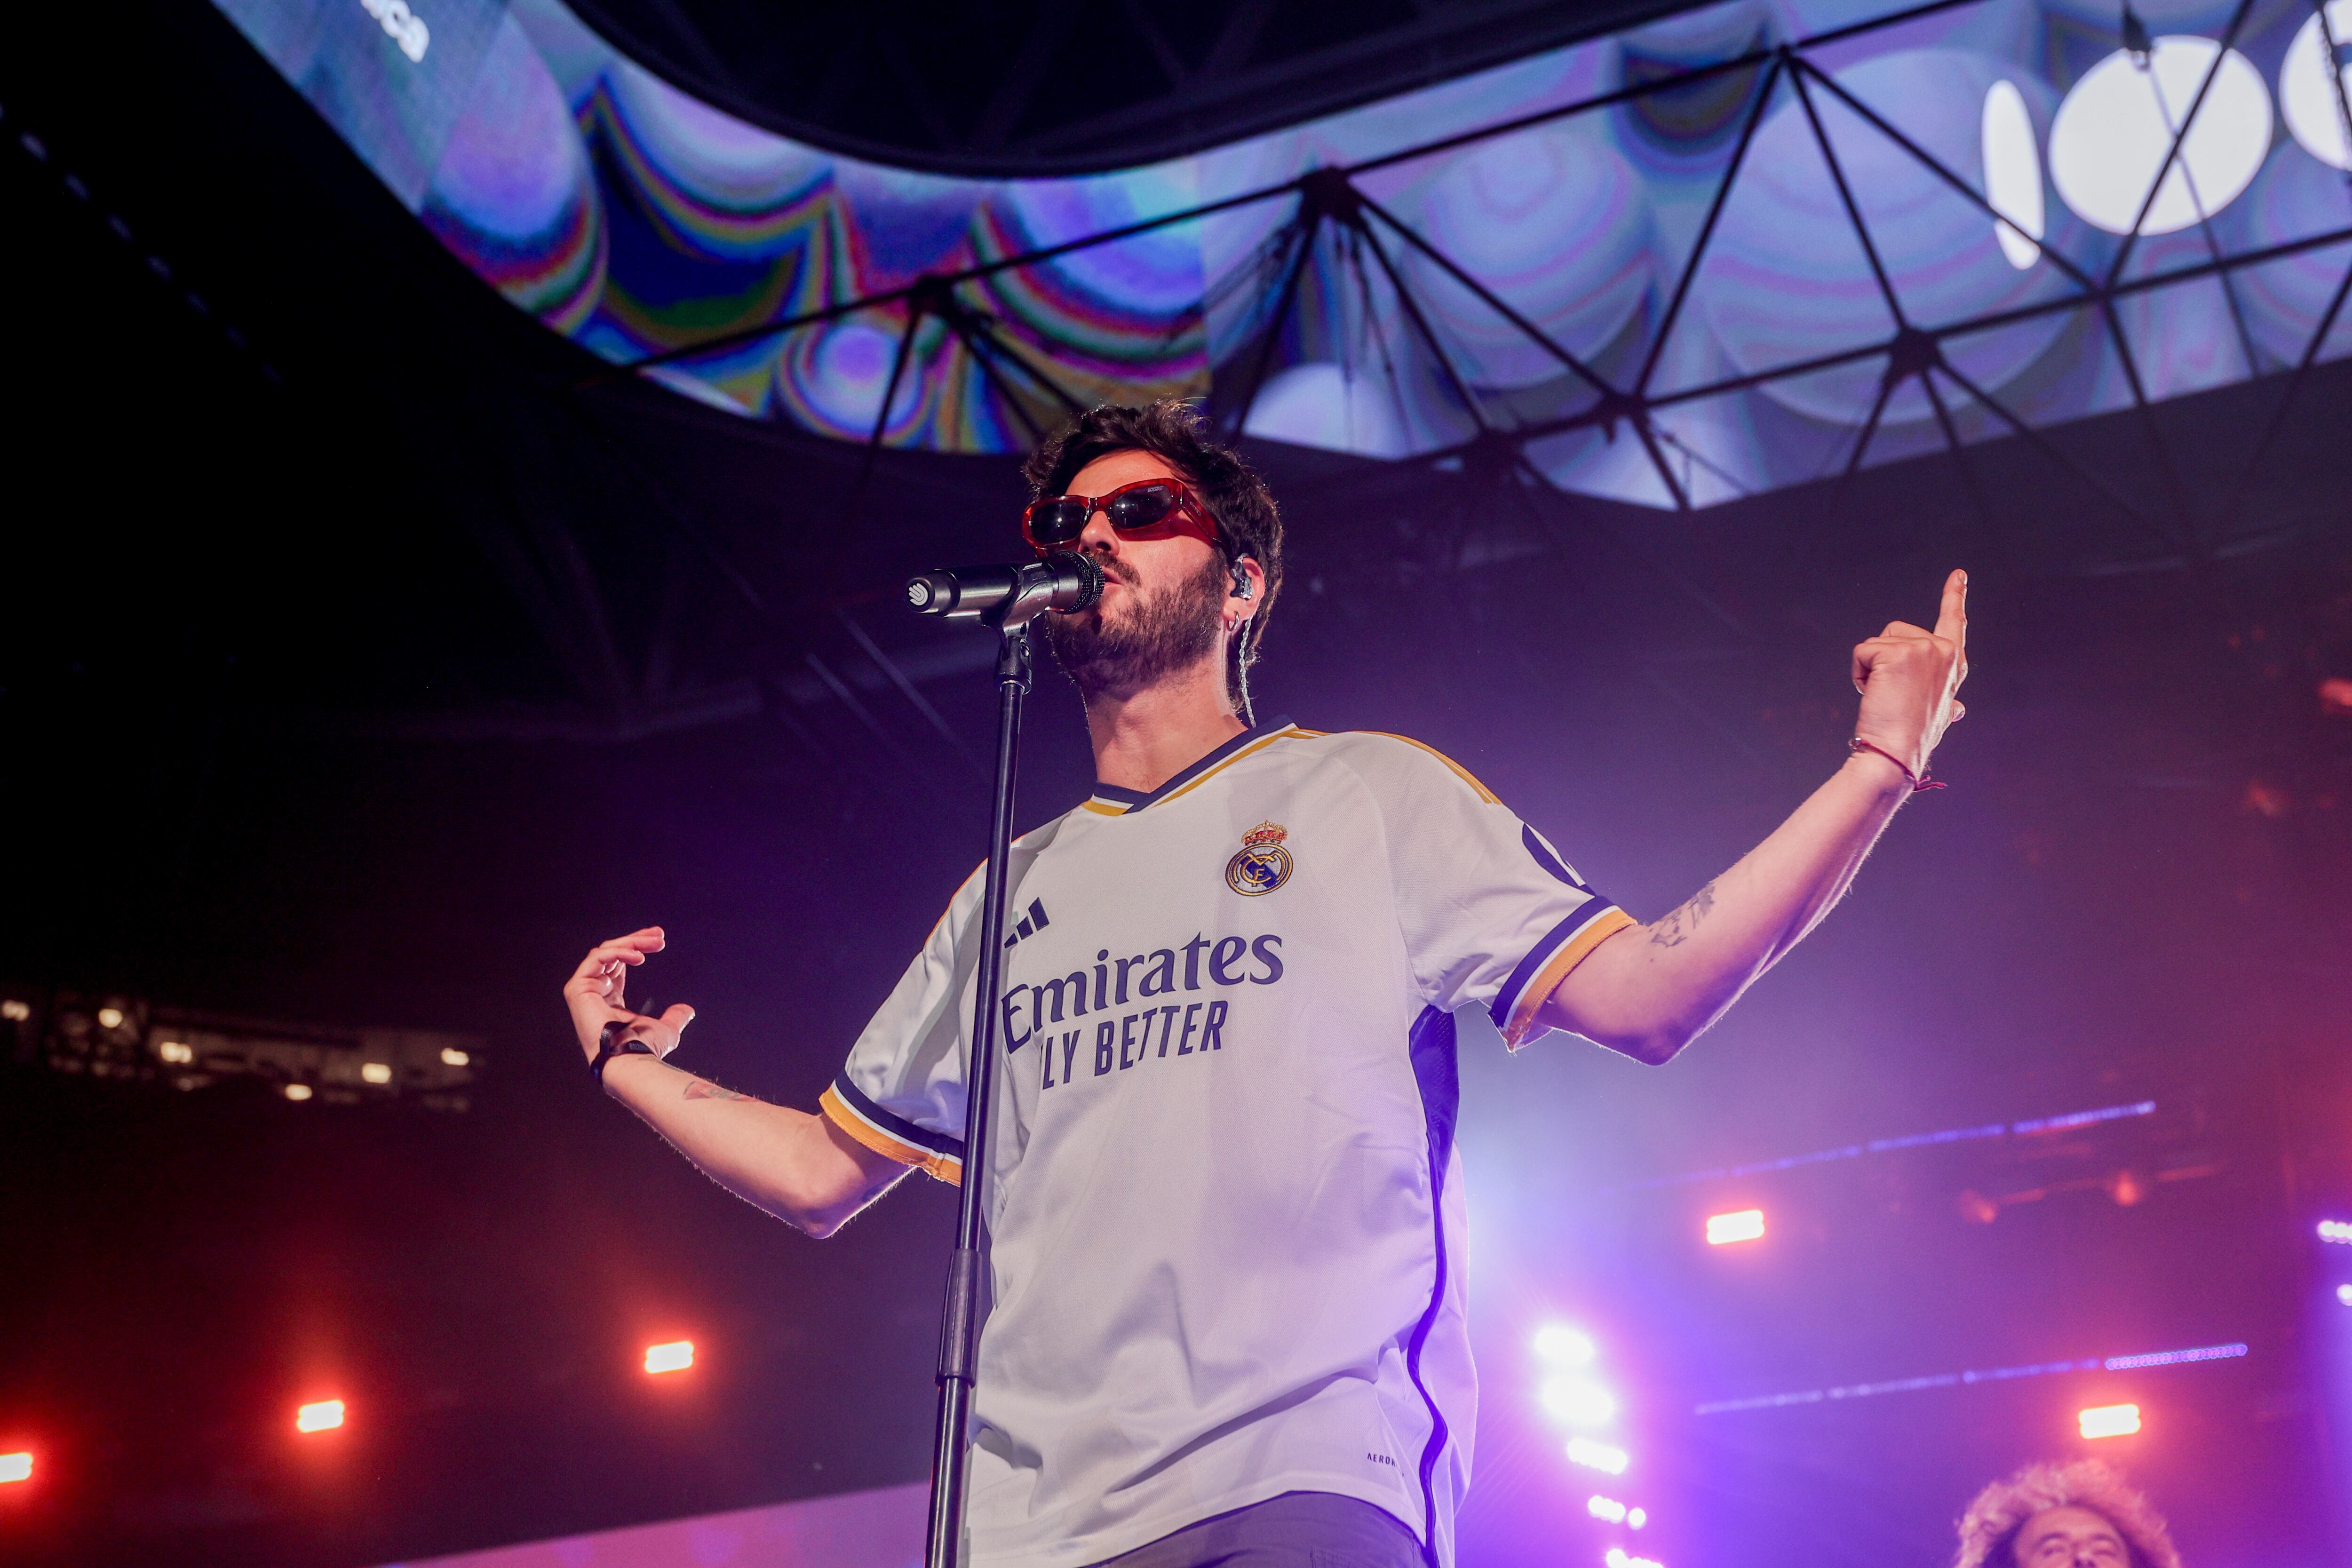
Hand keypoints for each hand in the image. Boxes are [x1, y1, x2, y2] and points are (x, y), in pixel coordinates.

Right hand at [563, 927, 695, 1069]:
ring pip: (605, 952)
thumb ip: (673, 1017)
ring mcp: (583, 989)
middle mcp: (594, 991)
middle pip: (612, 953)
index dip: (637, 947)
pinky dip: (619, 952)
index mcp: (609, 998)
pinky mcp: (577, 988)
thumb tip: (687, 1010)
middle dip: (636, 940)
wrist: (629, 1061)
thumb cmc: (642, 1050)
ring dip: (631, 943)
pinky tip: (640, 956)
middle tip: (659, 935)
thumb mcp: (665, 1029)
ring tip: (655, 942)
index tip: (659, 940)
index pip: (619, 962)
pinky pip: (597, 958)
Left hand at [1851, 569, 1968, 781]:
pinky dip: (1858, 672)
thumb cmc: (1912, 737)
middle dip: (1883, 659)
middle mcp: (1944, 651)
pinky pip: (1862, 651)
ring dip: (1870, 667)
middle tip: (1893, 696)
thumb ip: (1949, 703)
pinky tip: (1873, 694)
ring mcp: (1924, 649)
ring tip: (1886, 697)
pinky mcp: (1898, 653)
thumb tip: (1958, 710)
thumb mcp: (1939, 715)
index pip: (1954, 623)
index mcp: (1954, 665)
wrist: (1896, 754)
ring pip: (1877, 641)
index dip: (1954, 597)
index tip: (1958, 574)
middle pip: (1895, 632)